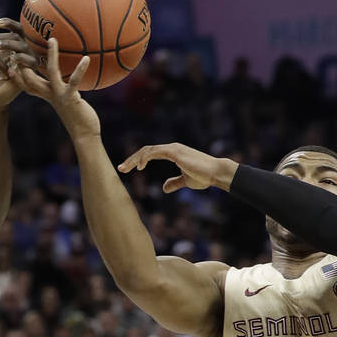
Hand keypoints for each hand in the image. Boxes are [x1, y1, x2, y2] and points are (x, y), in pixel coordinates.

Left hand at [0, 15, 41, 109]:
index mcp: (16, 43)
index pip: (17, 29)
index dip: (10, 24)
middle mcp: (24, 50)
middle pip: (18, 38)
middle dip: (3, 37)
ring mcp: (28, 62)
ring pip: (23, 48)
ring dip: (9, 45)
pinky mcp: (30, 73)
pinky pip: (30, 64)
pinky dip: (20, 60)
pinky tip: (10, 59)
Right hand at [17, 38, 100, 138]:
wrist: (84, 136)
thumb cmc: (79, 119)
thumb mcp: (70, 103)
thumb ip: (69, 92)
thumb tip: (72, 83)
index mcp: (47, 95)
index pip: (27, 83)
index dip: (17, 74)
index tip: (10, 60)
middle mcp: (50, 94)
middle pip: (32, 76)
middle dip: (25, 60)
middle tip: (19, 43)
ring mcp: (59, 96)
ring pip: (52, 72)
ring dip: (52, 55)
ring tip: (52, 39)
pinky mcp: (71, 98)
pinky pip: (73, 81)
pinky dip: (80, 69)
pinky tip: (86, 58)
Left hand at [117, 143, 237, 192]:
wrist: (216, 173)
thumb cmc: (204, 176)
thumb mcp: (186, 181)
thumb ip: (174, 182)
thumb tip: (164, 188)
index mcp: (172, 153)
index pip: (150, 153)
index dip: (137, 160)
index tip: (127, 169)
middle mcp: (171, 148)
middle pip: (146, 150)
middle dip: (131, 159)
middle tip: (120, 169)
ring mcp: (173, 148)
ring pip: (147, 150)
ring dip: (134, 159)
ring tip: (125, 168)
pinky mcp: (175, 152)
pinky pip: (155, 152)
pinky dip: (144, 157)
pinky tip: (139, 167)